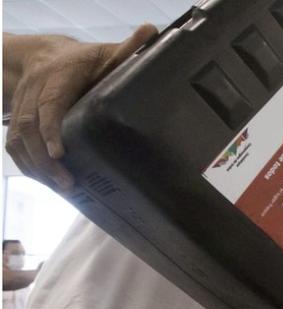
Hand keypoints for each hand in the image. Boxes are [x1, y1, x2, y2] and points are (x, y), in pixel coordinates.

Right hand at [5, 25, 156, 191]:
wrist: (44, 55)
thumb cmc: (83, 59)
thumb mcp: (106, 53)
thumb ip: (127, 49)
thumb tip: (151, 31)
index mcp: (57, 75)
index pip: (48, 104)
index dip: (50, 129)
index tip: (60, 153)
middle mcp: (33, 90)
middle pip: (29, 127)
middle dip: (44, 158)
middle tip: (67, 182)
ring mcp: (22, 105)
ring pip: (18, 138)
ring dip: (36, 166)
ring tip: (61, 187)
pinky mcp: (18, 119)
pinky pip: (14, 144)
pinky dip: (28, 165)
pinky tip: (46, 181)